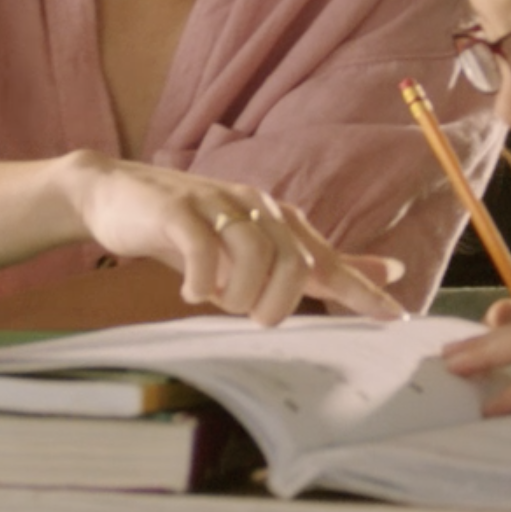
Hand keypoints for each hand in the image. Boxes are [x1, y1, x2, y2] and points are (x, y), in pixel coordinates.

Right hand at [58, 155, 405, 325]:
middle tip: (252, 316)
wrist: (116, 196)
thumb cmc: (191, 230)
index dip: (360, 287)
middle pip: (293, 261)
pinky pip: (202, 247)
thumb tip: (388, 271)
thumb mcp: (256, 247)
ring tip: (219, 300)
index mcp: (277, 219)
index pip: (326, 258)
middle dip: (277, 302)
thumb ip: (317, 263)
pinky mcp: (177, 210)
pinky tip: (193, 293)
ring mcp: (215, 205)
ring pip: (252, 254)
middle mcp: (254, 207)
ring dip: (238, 293)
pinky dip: (203, 280)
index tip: (394, 316)